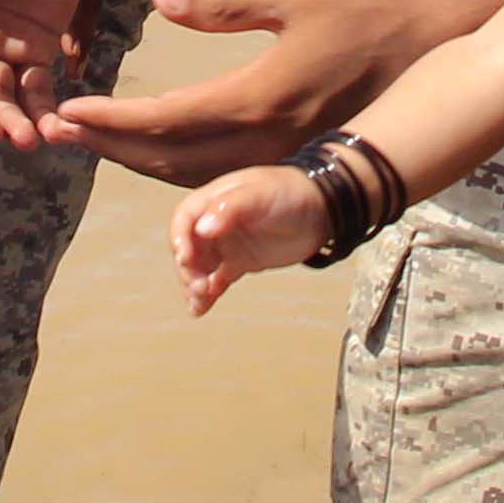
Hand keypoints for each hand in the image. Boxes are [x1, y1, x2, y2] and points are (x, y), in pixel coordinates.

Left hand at [51, 0, 478, 183]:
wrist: (433, 55)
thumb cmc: (365, 15)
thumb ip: (224, 4)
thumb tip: (158, 0)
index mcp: (260, 98)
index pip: (167, 120)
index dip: (112, 118)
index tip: (69, 110)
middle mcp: (265, 141)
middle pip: (169, 159)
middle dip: (110, 146)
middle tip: (58, 129)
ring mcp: (280, 159)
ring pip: (193, 177)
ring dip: (137, 161)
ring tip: (92, 141)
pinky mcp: (291, 161)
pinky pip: (221, 179)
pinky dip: (175, 171)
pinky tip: (152, 155)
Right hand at [168, 166, 331, 312]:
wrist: (323, 210)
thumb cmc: (291, 193)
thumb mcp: (261, 195)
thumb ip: (231, 208)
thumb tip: (202, 228)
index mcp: (215, 200)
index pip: (185, 218)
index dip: (180, 237)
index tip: (186, 257)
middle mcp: (216, 222)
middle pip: (189, 246)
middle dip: (189, 267)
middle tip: (200, 285)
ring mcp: (227, 243)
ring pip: (199, 267)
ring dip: (194, 284)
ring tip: (200, 301)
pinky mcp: (240, 262)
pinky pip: (216, 280)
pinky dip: (207, 294)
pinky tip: (200, 309)